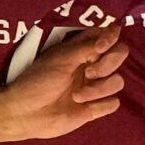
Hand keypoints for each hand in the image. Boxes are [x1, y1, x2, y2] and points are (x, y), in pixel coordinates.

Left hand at [0, 29, 126, 139]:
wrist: (25, 114)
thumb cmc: (37, 81)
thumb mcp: (61, 58)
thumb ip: (88, 45)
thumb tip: (115, 30)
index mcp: (82, 50)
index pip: (108, 36)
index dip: (110, 37)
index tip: (100, 47)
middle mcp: (91, 66)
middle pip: (119, 56)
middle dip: (108, 64)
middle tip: (88, 73)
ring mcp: (94, 87)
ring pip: (118, 81)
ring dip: (100, 89)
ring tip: (76, 96)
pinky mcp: (94, 108)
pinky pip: (113, 103)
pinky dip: (101, 104)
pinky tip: (83, 107)